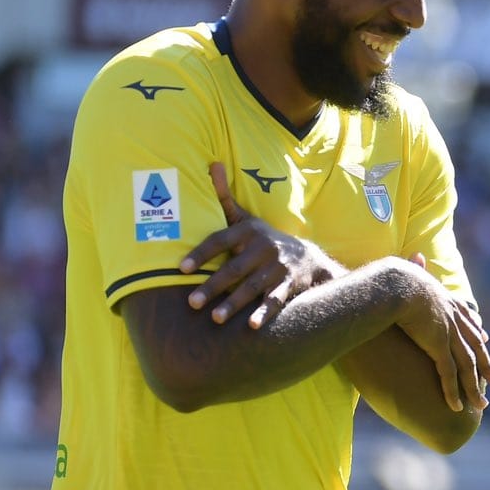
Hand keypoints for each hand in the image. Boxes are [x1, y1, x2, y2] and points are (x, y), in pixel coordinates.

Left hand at [180, 163, 337, 327]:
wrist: (309, 258)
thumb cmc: (264, 240)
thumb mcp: (246, 218)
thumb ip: (224, 196)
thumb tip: (212, 163)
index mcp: (249, 231)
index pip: (220, 240)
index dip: (201, 254)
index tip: (181, 268)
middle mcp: (264, 248)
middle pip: (234, 268)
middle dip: (213, 285)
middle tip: (191, 302)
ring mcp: (278, 267)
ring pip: (252, 287)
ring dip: (234, 303)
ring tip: (215, 318)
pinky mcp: (289, 285)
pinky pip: (276, 300)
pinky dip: (265, 313)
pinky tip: (252, 326)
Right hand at [396, 253, 489, 413]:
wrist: (397, 282)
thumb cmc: (394, 276)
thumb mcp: (408, 270)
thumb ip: (413, 267)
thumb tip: (415, 256)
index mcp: (446, 300)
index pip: (467, 319)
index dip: (476, 331)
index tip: (485, 340)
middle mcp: (453, 318)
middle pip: (474, 346)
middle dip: (486, 364)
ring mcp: (449, 333)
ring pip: (467, 365)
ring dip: (474, 387)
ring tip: (482, 405)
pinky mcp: (438, 345)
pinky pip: (449, 374)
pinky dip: (453, 391)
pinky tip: (458, 406)